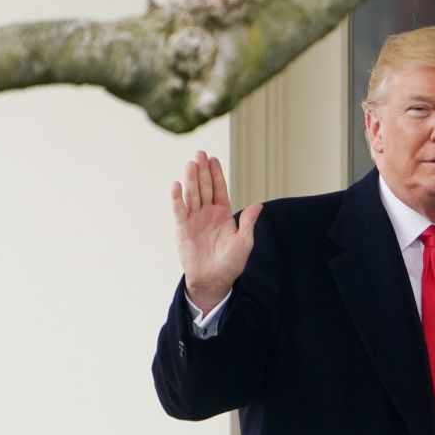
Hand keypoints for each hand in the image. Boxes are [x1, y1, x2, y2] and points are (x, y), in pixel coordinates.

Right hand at [171, 150, 261, 314]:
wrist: (214, 280)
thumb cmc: (231, 263)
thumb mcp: (244, 242)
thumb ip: (248, 222)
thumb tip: (259, 204)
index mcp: (223, 214)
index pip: (219, 189)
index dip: (216, 174)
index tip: (213, 159)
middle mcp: (207, 213)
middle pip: (204, 187)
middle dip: (202, 171)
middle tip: (200, 154)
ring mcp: (194, 219)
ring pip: (192, 195)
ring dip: (191, 179)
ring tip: (190, 163)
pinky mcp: (182, 229)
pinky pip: (179, 211)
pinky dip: (177, 198)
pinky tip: (176, 185)